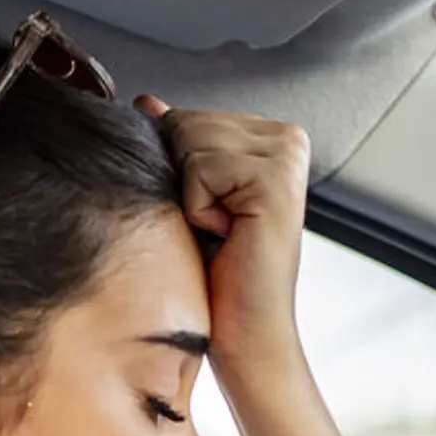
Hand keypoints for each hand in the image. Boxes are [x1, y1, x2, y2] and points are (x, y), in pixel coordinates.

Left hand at [135, 95, 309, 381]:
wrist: (245, 332)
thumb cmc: (218, 274)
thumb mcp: (191, 197)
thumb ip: (177, 145)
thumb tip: (148, 103)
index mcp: (272, 137)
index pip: (188, 117)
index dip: (180, 172)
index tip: (212, 213)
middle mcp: (287, 139)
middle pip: (186, 123)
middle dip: (183, 181)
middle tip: (216, 227)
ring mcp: (287, 156)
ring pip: (189, 141)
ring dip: (190, 196)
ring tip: (221, 231)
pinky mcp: (276, 177)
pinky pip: (200, 168)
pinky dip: (198, 208)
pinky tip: (227, 234)